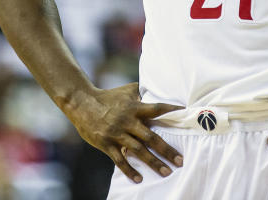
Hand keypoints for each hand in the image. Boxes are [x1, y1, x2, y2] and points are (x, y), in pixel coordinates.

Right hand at [66, 82, 183, 182]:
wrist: (82, 103)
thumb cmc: (108, 96)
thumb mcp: (127, 91)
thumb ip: (142, 92)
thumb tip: (157, 88)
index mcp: (134, 108)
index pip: (156, 109)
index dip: (171, 110)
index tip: (185, 114)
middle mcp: (128, 121)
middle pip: (151, 137)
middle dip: (166, 150)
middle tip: (180, 160)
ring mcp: (117, 133)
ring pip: (138, 150)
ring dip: (153, 162)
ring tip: (166, 172)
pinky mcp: (106, 143)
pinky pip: (119, 160)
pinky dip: (129, 170)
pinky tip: (139, 179)